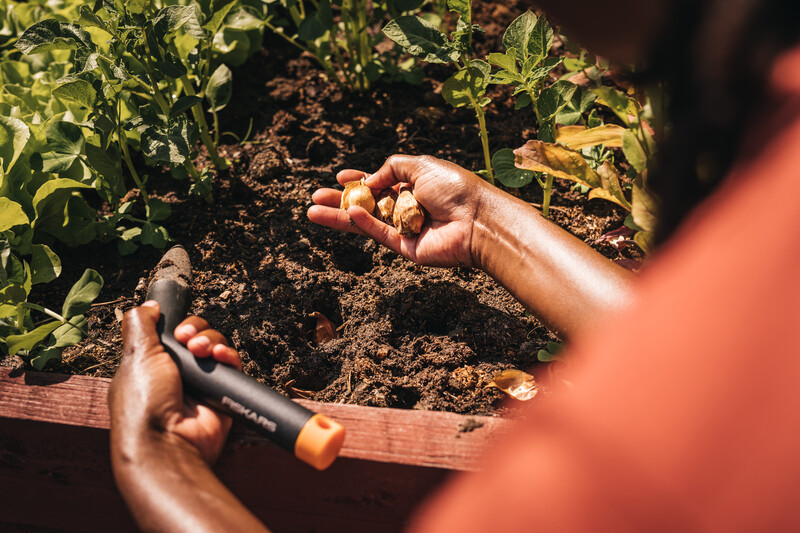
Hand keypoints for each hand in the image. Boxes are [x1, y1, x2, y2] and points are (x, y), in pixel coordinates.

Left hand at [109, 301, 241, 463]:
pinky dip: (229, 357)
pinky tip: (220, 358)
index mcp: (152, 365)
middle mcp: (177, 374)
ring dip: (212, 342)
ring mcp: (201, 385)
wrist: (166, 441)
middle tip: (188, 341)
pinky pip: (233, 366)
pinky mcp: (222, 395)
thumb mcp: (135, 355)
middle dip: (197, 332)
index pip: (173, 334)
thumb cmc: (143, 404)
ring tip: (203, 352)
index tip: (176, 330)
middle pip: (197, 337)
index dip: (178, 326)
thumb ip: (141, 325)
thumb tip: (150, 306)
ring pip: (217, 347)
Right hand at [308, 154, 493, 267]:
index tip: (339, 177)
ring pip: (366, 221)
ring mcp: (405, 228)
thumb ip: (392, 167)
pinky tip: (347, 214)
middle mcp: (407, 206)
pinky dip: (363, 224)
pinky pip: (379, 234)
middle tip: (315, 197)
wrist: (478, 221)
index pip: (381, 182)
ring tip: (312, 211)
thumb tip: (368, 179)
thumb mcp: (421, 165)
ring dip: (339, 216)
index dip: (360, 180)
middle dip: (341, 200)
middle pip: (367, 203)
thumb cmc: (456, 189)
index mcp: (414, 185)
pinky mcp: (405, 248)